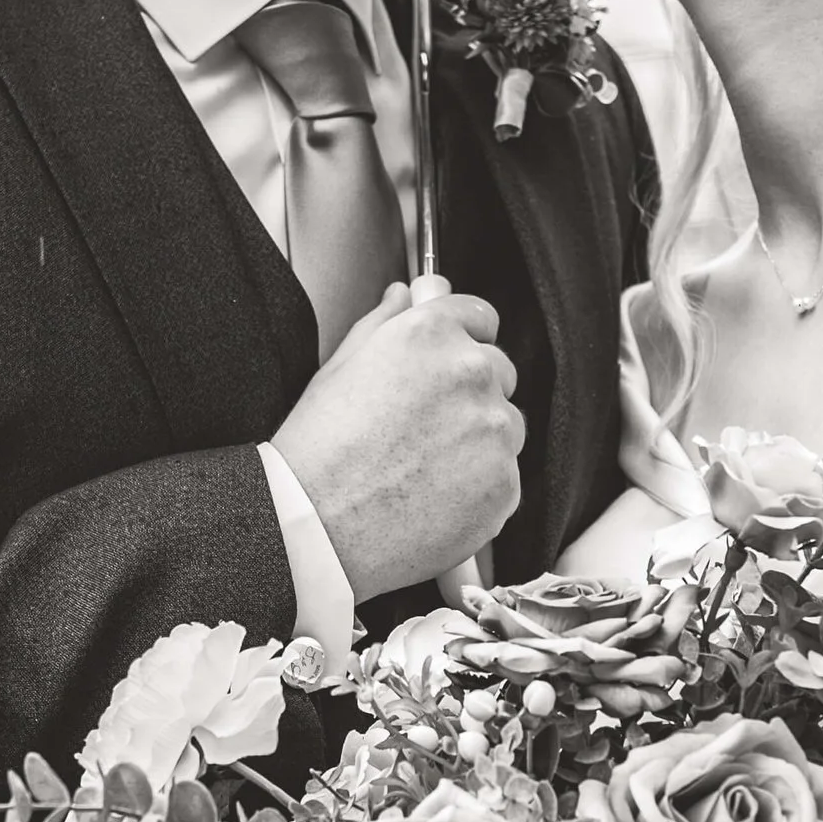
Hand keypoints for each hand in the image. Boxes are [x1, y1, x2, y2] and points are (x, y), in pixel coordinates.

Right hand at [272, 281, 523, 598]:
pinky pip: (505, 477)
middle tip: (422, 426)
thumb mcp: (339, 368)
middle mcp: (472, 373)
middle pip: (498, 372)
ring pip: (505, 427)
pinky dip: (480, 488)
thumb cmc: (318, 450)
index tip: (449, 360)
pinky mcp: (505, 484)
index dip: (463, 338)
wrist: (317, 526)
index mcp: (431, 335)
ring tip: (423, 467)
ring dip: (479, 441)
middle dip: (470, 393)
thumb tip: (405, 295)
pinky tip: (434, 497)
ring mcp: (494, 430)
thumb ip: (383, 322)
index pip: (480, 316)